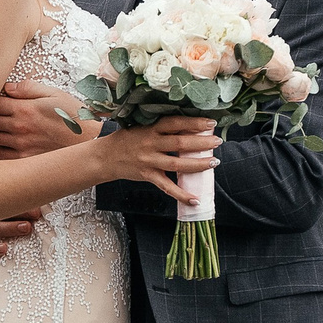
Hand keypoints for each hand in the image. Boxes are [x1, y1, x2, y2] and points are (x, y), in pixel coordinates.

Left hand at [0, 80, 96, 157]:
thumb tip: (8, 88)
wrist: (90, 142)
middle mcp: (19, 128)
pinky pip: (0, 155)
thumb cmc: (74, 117)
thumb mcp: (54, 94)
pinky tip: (3, 142)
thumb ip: (28, 88)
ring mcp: (20, 146)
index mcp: (25, 109)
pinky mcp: (24, 160)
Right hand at [100, 115, 218, 204]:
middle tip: (217, 141)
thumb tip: (189, 126)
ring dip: (198, 164)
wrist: (105, 157)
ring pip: (177, 165)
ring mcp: (149, 161)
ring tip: (214, 162)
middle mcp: (150, 144)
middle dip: (201, 143)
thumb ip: (162, 127)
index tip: (211, 123)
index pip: (175, 123)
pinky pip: (167, 187)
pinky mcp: (148, 176)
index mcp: (150, 128)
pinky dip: (181, 195)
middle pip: (180, 144)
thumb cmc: (127, 139)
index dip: (194, 123)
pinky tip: (195, 199)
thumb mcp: (142, 126)